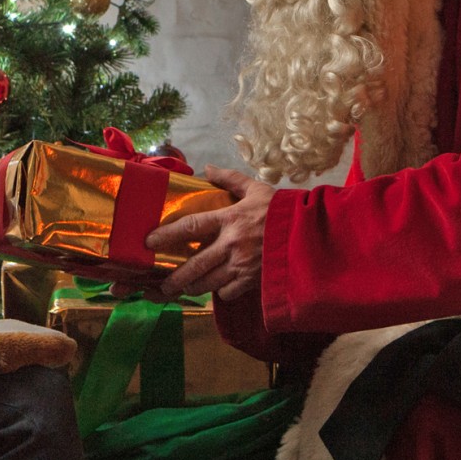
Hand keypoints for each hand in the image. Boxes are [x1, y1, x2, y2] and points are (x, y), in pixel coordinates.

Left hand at [146, 165, 275, 301]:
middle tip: (162, 284)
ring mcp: (242, 265)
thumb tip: (208, 167)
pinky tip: (217, 288)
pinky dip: (220, 292)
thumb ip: (230, 179)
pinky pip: (229, 292)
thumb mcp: (256, 188)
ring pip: (208, 283)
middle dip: (175, 277)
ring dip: (192, 287)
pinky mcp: (254, 280)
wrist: (311, 232)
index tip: (149, 241)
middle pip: (195, 265)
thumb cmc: (282, 209)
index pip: (191, 226)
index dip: (167, 234)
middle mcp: (232, 244)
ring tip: (182, 289)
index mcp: (230, 218)